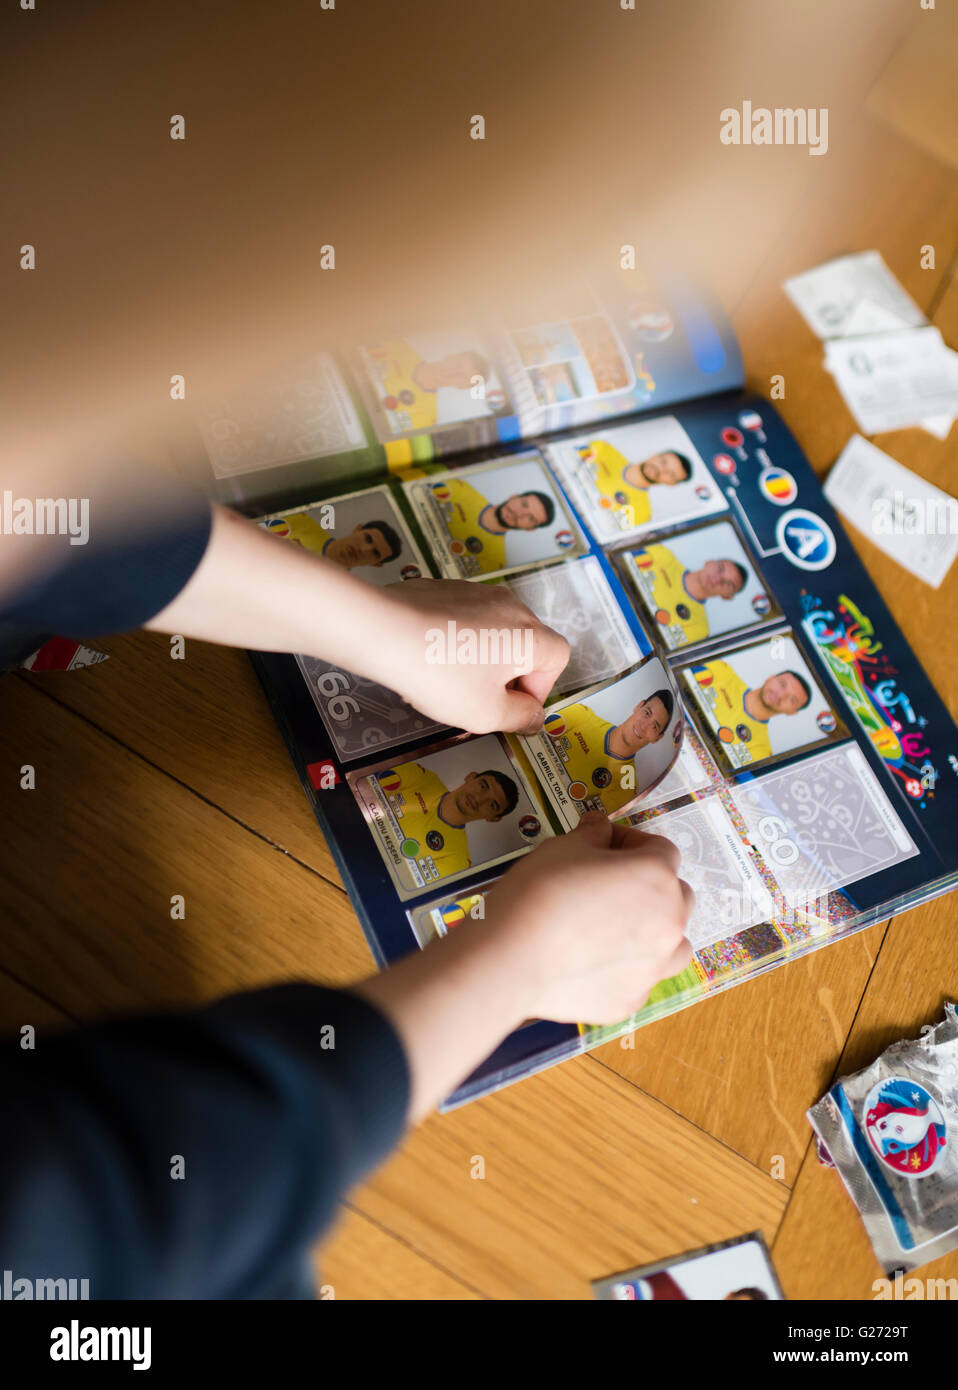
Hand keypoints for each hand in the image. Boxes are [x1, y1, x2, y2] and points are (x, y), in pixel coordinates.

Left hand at [374, 577, 569, 734]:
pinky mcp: (447, 588)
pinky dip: (458, 639)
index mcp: (530, 635)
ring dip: (484, 658)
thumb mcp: (487, 714)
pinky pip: (465, 618)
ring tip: (451, 679)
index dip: (540, 688)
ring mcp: (477, 592)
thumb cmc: (441, 675)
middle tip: (481, 699)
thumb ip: (521, 718)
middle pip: (527, 643)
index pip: (558, 658)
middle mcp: (510, 606)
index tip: (512, 707)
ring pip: (494, 631)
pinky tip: (432, 658)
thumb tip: (534, 716)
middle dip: (510, 675)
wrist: (385, 632)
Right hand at [482, 811, 693, 1024]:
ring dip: (655, 929)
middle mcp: (668, 922)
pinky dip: (628, 966)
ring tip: (618, 927)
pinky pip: (641, 976)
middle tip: (610, 885)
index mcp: (656, 876)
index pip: (661, 849)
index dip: (631, 843)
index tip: (607, 846)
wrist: (510, 959)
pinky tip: (595, 960)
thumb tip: (600, 827)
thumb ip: (593, 834)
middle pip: (676, 895)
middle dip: (649, 885)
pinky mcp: (632, 998)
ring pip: (673, 941)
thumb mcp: (564, 847)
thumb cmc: (538, 896)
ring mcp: (654, 966)